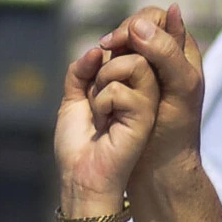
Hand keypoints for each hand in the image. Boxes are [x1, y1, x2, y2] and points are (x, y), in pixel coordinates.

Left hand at [55, 43, 160, 215]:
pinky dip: (102, 104)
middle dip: (102, 70)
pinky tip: (105, 125)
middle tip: (93, 101)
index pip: (125, 45)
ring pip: (133, 63)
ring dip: (102, 85)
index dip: (106, 52)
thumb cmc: (78, 142)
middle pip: (132, 49)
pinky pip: (121, 88)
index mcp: (129, 83)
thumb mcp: (73, 98)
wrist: (80, 176)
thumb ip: (81, 70)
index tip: (88, 78)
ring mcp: (148, 100)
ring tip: (99, 112)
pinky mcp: (147, 114)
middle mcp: (143, 88)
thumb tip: (97, 49)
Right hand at [103, 5, 205, 186]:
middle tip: (106, 49)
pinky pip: (105, 68)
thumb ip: (166, 51)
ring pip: (117, 48)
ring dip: (107, 55)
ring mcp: (140, 75)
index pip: (157, 18)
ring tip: (101, 69)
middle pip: (134, 30)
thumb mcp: (181, 86)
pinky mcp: (121, 90)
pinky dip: (97, 70)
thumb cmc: (175, 131)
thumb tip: (138, 25)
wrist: (158, 170)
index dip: (138, 23)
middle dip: (119, 37)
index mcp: (181, 53)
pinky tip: (94, 82)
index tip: (122, 39)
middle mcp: (160, 59)